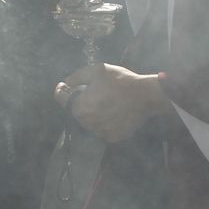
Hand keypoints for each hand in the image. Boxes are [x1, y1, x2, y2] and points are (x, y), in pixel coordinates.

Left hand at [54, 63, 169, 143]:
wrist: (145, 95)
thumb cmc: (120, 80)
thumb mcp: (97, 70)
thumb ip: (77, 77)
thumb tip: (65, 83)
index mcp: (81, 107)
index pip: (63, 101)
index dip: (63, 91)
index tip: (66, 86)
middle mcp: (88, 123)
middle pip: (78, 112)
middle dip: (82, 102)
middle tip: (95, 91)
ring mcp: (101, 132)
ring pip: (90, 122)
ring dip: (94, 113)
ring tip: (107, 101)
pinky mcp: (113, 137)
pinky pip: (103, 129)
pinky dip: (106, 121)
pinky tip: (115, 111)